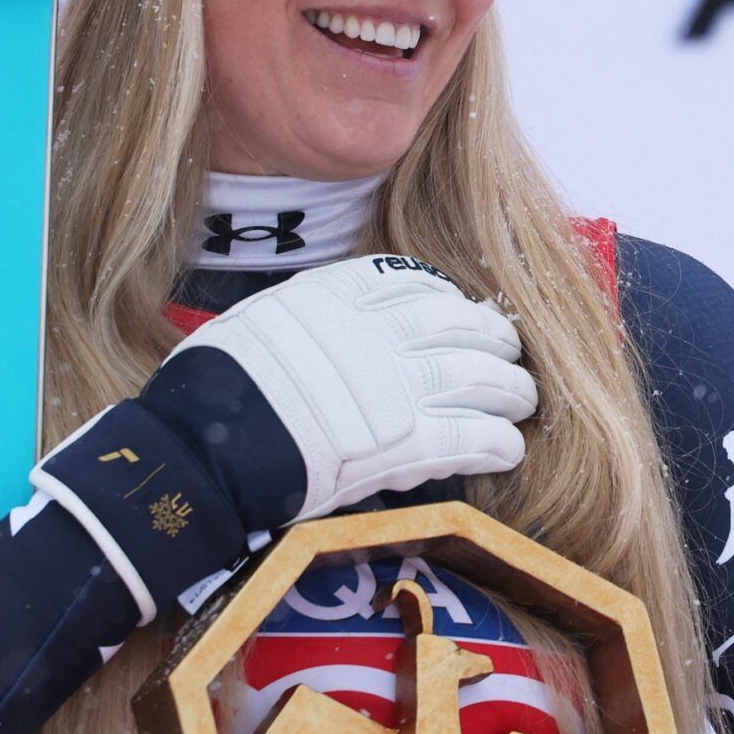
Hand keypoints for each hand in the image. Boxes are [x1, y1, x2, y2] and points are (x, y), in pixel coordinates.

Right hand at [144, 253, 537, 528]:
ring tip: (523, 400)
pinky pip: (474, 439)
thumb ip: (311, 313)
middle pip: (463, 326)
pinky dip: (499, 443)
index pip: (417, 284)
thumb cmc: (221, 379)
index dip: (449, 299)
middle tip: (508, 350)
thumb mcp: (265, 315)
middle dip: (494, 338)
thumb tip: (326, 321)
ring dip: (511, 391)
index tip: (461, 309)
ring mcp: (399, 387)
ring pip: (482, 380)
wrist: (210, 441)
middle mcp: (381, 333)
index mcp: (343, 295)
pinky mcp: (408, 446)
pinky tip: (510, 449)